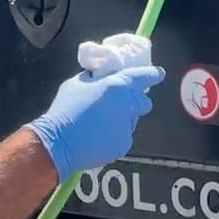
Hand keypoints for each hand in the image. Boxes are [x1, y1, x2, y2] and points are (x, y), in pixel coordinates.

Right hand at [26, 65, 166, 181]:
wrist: (60, 141)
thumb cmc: (66, 108)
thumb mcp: (78, 83)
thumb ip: (95, 79)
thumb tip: (101, 78)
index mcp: (119, 85)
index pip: (145, 76)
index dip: (153, 74)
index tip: (158, 74)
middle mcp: (128, 105)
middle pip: (144, 102)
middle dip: (136, 102)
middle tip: (120, 104)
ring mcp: (128, 126)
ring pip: (131, 121)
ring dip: (122, 119)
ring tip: (100, 124)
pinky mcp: (124, 144)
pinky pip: (123, 137)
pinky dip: (114, 136)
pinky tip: (97, 138)